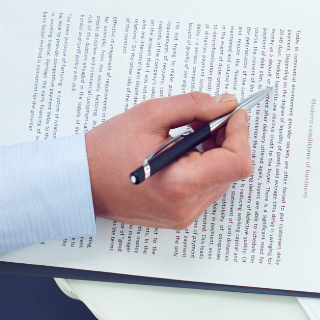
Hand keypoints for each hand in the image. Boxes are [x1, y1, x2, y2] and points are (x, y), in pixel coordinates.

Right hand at [85, 91, 252, 228]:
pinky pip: (207, 187)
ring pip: (222, 177)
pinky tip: (183, 150)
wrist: (79, 182)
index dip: (240, 133)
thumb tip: (225, 103)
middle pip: (232, 169)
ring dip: (216, 151)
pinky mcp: (179, 216)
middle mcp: (185, 206)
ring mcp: (183, 215)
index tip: (233, 113)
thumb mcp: (150, 115)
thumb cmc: (106, 151)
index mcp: (180, 184)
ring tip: (188, 133)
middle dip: (226, 138)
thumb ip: (194, 106)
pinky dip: (204, 165)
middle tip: (207, 116)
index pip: (236, 163)